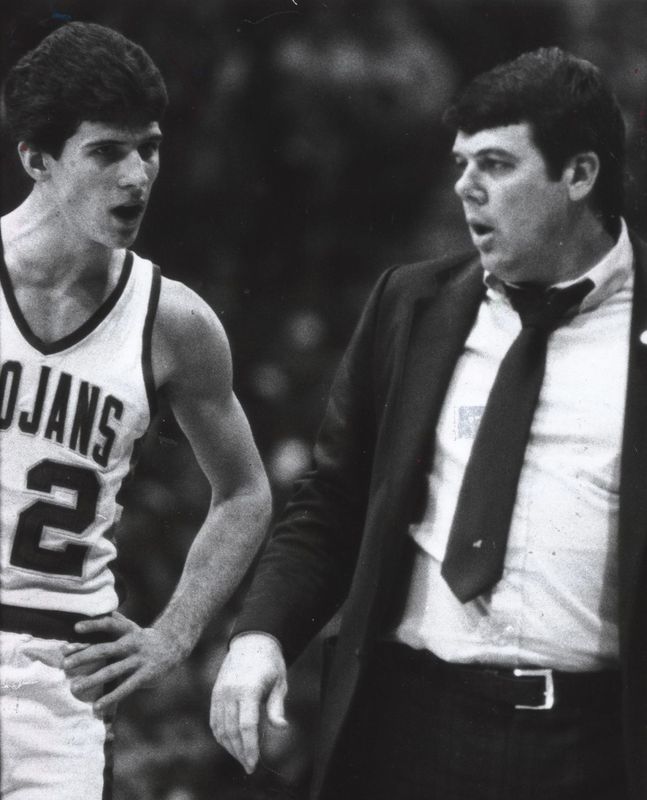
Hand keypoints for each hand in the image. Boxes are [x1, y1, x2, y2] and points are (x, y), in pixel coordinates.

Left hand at [62, 611, 185, 713]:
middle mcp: (132, 644)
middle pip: (105, 649)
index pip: (110, 624)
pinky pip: (125, 688)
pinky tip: (97, 707)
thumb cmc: (146, 640)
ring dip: (92, 679)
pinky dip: (110, 698)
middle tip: (65, 664)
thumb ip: (119, 622)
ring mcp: (138, 660)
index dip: (94, 625)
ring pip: (112, 670)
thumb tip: (106, 611)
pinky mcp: (144, 675)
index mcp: (128, 631)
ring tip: (74, 687)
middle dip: (84, 656)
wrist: (174, 647)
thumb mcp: (134, 628)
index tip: (76, 628)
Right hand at [210, 632, 287, 773]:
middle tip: (249, 766)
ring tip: (241, 758)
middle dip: (240, 752)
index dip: (250, 747)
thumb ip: (276, 706)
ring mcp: (220, 693)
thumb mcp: (279, 682)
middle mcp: (230, 692)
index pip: (247, 726)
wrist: (251, 641)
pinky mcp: (215, 693)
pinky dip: (220, 735)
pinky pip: (214, 720)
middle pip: (232, 731)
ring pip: (221, 728)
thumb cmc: (270, 663)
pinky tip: (229, 744)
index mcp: (248, 689)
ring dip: (230, 747)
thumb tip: (281, 727)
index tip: (254, 763)